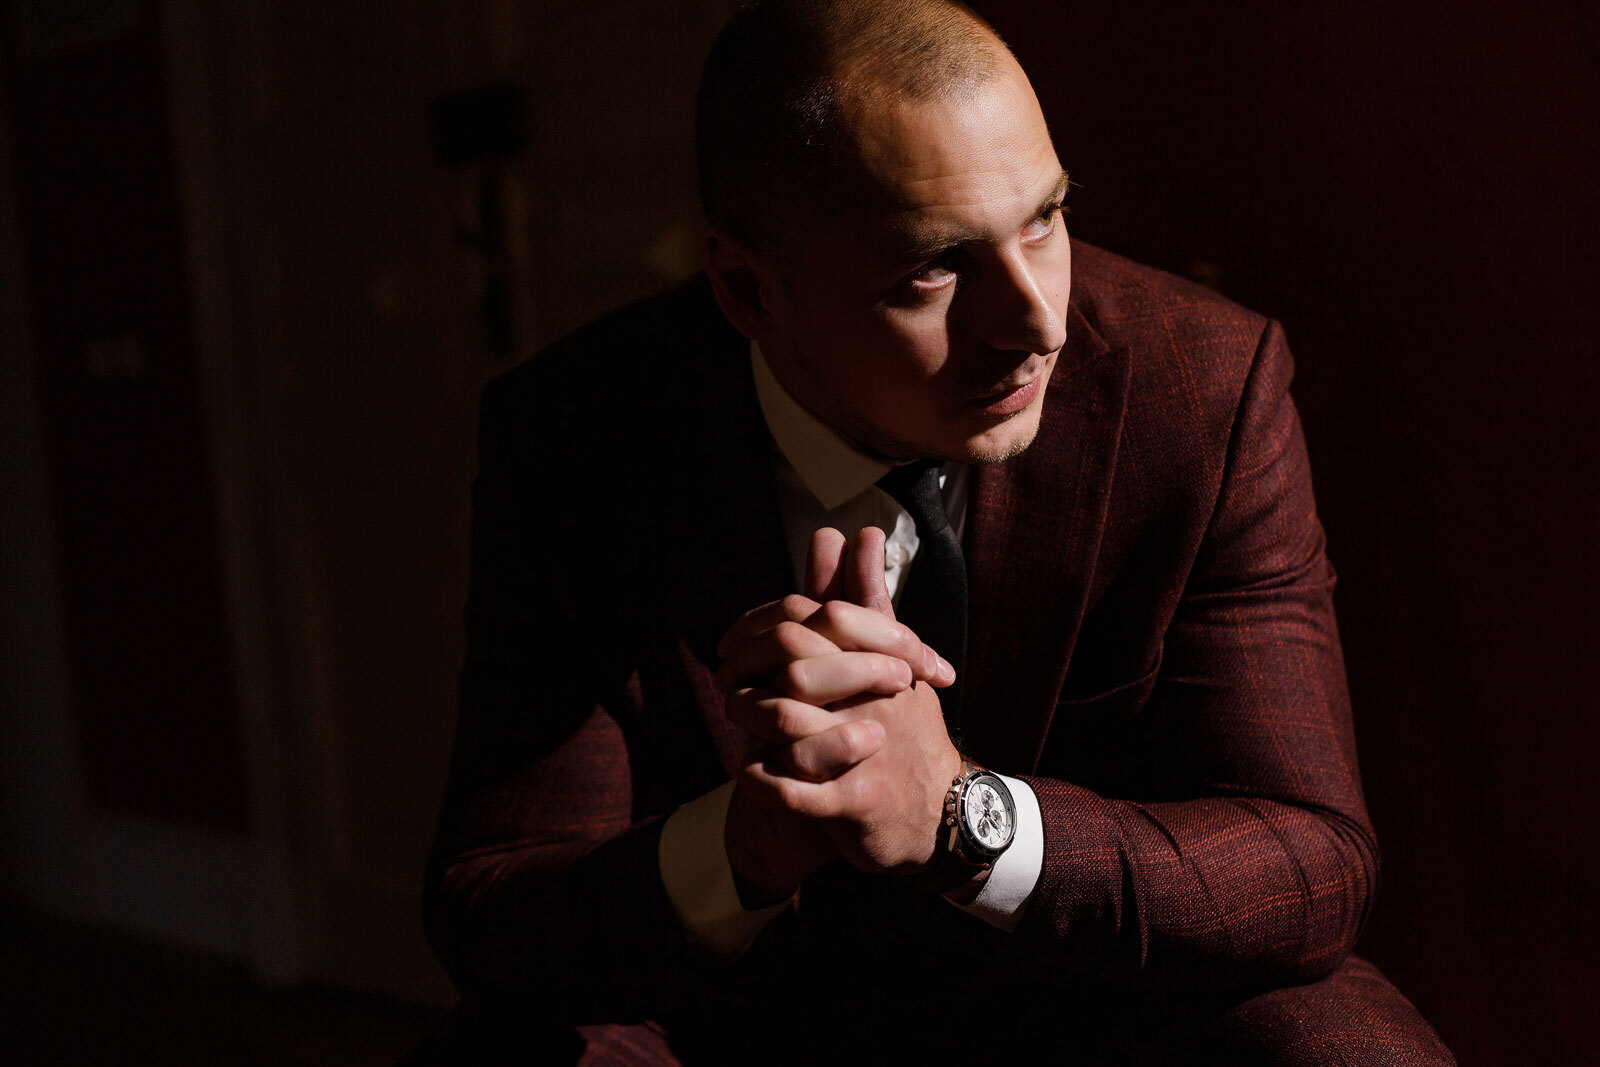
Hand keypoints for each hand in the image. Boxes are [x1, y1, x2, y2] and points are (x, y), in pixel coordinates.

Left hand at [722, 527, 962, 878]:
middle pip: (797, 667)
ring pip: (788, 724)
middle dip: (746, 671)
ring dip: (748, 718)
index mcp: (885, 660)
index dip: (764, 623)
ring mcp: (868, 753)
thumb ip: (866, 597)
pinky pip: (791, 791)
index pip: (822, 618)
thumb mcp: (892, 657)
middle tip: (725, 680)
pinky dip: (760, 779)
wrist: (943, 814)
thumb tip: (860, 531)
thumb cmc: (904, 727)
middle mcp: (879, 701)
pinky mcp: (856, 803)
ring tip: (735, 717)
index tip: (735, 638)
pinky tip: (750, 767)